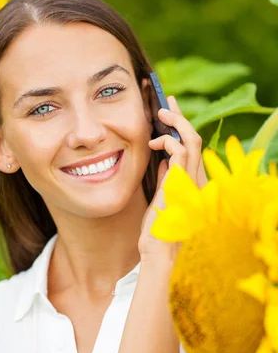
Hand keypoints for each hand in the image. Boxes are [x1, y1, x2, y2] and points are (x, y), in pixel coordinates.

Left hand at [138, 96, 207, 261]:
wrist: (158, 251)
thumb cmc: (157, 231)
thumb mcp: (162, 200)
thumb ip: (167, 180)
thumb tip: (164, 163)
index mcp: (191, 182)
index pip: (190, 148)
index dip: (181, 128)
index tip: (169, 114)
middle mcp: (196, 179)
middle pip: (194, 138)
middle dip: (180, 116)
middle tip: (166, 101)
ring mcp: (191, 181)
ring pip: (192, 139)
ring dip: (176, 122)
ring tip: (160, 112)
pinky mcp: (182, 183)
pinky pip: (181, 151)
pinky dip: (168, 140)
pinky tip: (154, 142)